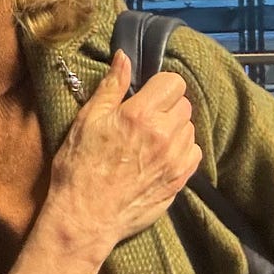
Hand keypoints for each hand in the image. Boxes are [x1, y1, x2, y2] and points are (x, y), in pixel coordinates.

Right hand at [3, 50, 200, 273]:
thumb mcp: (87, 120)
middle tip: (145, 117)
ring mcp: (175, 160)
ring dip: (175, 128)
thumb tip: (124, 57)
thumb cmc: (78, 167)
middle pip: (184, 104)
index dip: (159, 85)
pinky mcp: (180, 181)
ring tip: (151, 138)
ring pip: (190, 128)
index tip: (144, 95)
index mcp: (140, 114)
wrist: (85, 216)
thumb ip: (111, 87)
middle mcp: (164, 135)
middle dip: (167, 105)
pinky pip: (194, 153)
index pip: (173, 82)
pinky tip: (161, 156)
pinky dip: (182, 150)